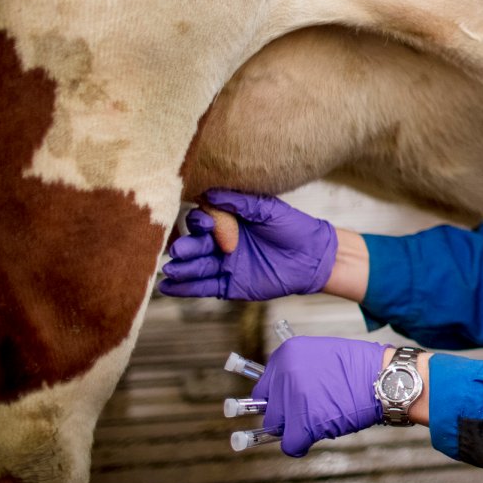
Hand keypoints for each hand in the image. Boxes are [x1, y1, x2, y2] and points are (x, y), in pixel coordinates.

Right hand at [158, 189, 337, 300]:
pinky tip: (168, 287)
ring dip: (182, 268)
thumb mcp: (268, 210)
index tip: (206, 225)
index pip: (202, 221)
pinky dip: (186, 289)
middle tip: (179, 251)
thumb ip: (240, 203)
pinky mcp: (228, 286)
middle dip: (186, 247)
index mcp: (227, 222)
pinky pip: (204, 287)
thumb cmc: (292, 227)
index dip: (200, 222)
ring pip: (196, 267)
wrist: (314, 256)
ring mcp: (223, 265)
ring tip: (170, 270)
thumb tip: (209, 193)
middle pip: (195, 244)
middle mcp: (220, 243)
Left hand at [252, 336, 387, 456]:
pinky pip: (289, 444)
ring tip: (319, 420)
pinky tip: (313, 438)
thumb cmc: (362, 367)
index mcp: (287, 353)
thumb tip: (283, 392)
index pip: (264, 385)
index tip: (291, 402)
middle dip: (285, 413)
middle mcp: (284, 373)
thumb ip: (299, 368)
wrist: (386, 378)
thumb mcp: (324, 354)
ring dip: (294, 428)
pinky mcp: (304, 423)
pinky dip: (299, 445)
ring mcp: (293, 398)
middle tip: (309, 412)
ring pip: (275, 426)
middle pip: (268, 407)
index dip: (279, 397)